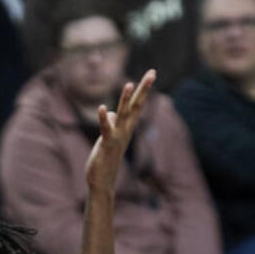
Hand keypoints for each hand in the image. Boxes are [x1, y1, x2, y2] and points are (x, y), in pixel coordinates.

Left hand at [85, 70, 155, 192]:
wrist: (102, 181)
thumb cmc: (105, 159)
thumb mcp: (108, 136)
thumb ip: (111, 123)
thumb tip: (110, 112)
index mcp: (126, 127)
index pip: (137, 104)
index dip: (143, 89)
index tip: (152, 73)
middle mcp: (125, 130)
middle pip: (135, 106)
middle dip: (143, 89)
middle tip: (152, 72)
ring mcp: (117, 137)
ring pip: (123, 115)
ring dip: (125, 100)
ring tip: (128, 84)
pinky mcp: (106, 145)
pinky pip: (106, 129)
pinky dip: (103, 118)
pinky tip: (102, 107)